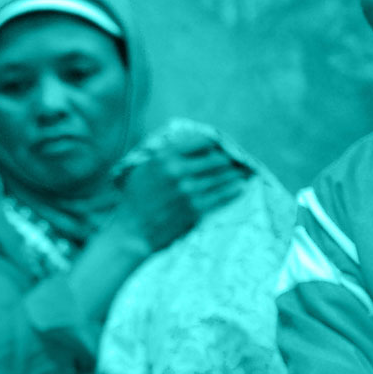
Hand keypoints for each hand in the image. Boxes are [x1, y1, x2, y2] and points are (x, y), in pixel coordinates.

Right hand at [110, 131, 247, 251]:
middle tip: (234, 162)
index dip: (213, 144)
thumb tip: (189, 143)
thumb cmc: (135, 200)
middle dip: (228, 160)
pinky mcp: (196, 208)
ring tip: (240, 174)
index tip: (218, 147)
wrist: (132, 232)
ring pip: (224, 176)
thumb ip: (164, 155)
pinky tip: (239, 187)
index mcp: (164, 158)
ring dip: (235, 174)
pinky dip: (234, 190)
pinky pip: (223, 196)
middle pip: (218, 158)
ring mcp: (188, 191)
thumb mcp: (142, 170)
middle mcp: (177, 171)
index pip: (202, 141)